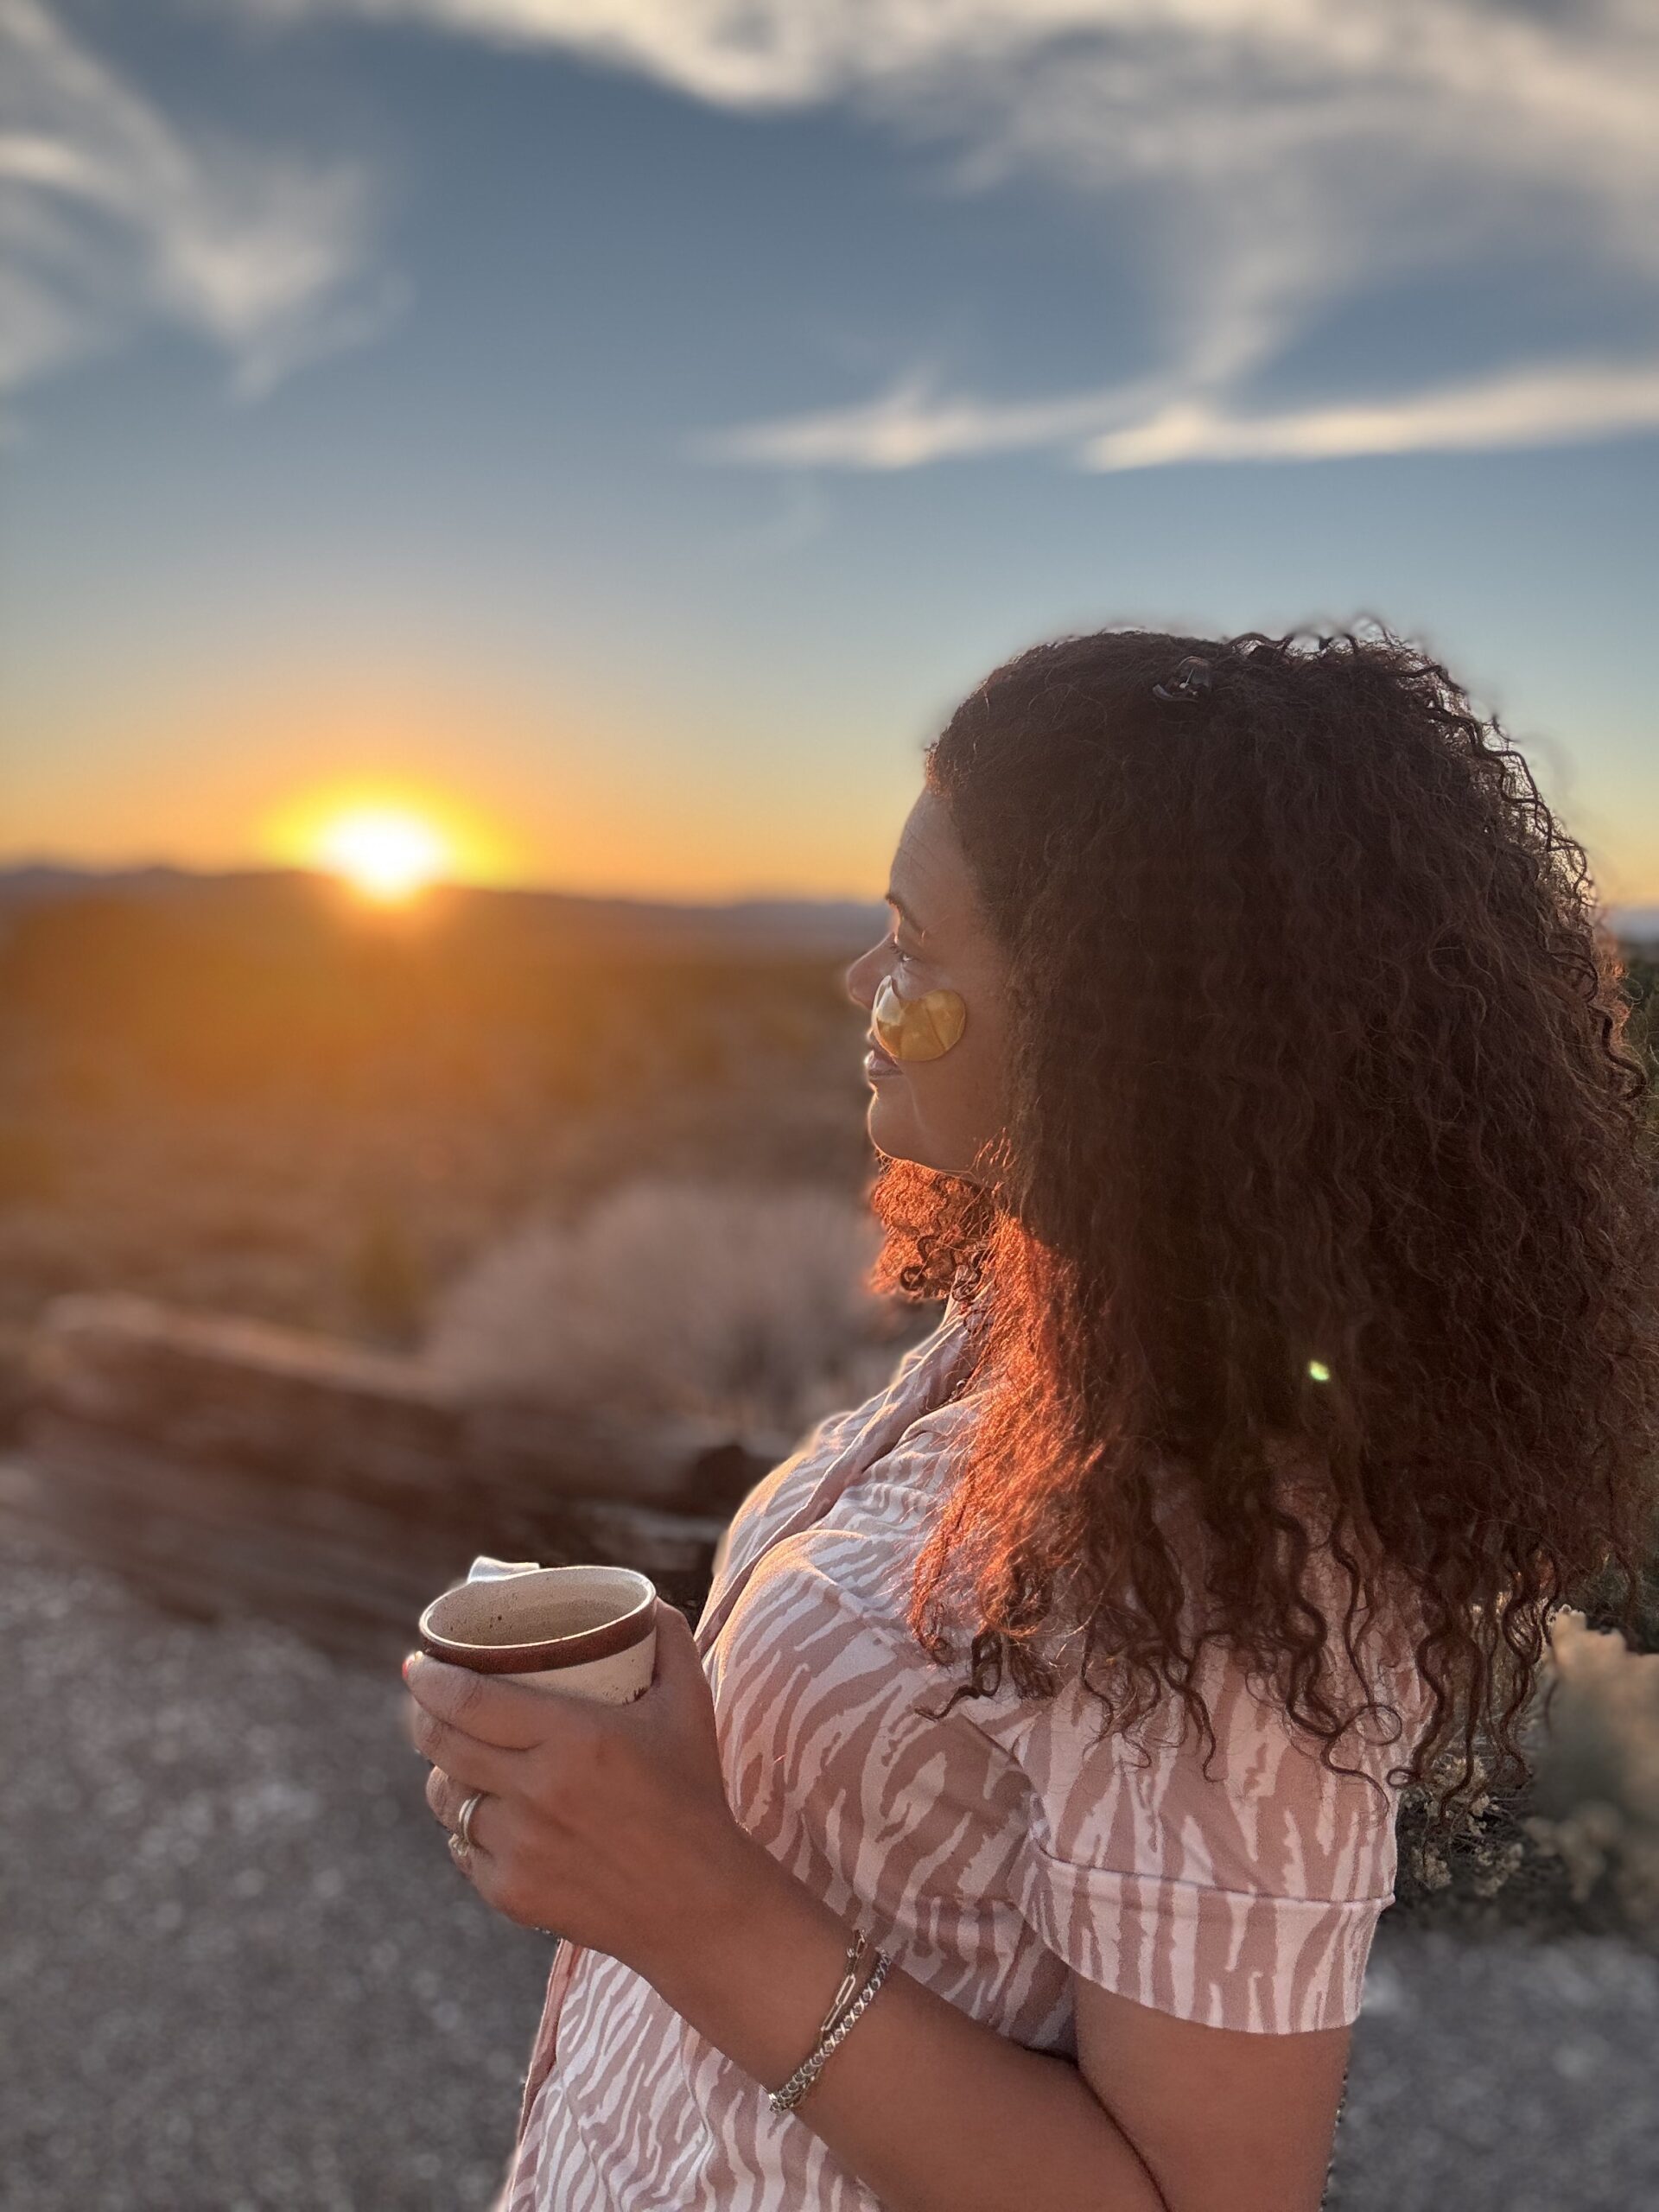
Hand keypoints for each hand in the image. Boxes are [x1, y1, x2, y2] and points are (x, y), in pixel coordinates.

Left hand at [403, 1597, 752, 1984]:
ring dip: (443, 1773)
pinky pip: (464, 1850)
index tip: (418, 1663)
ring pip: (447, 1799)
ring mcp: (519, 1848)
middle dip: (422, 1716)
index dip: (431, 1680)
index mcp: (573, 1738)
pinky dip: (468, 1829)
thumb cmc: (693, 1796)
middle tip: (424, 1699)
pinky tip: (483, 1816)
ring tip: (456, 1759)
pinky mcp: (512, 1894)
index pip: (469, 1701)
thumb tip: (644, 1601)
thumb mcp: (690, 1708)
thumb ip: (669, 1643)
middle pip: (443, 1745)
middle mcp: (536, 1793)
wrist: (698, 1905)